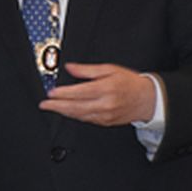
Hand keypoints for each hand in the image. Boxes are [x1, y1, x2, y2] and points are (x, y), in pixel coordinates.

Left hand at [39, 63, 155, 126]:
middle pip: (75, 107)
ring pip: (79, 115)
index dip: (63, 93)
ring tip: (51, 108)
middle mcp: (105, 104)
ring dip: (63, 112)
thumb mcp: (110, 69)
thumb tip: (71, 68)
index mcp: (106, 88)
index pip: (79, 92)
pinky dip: (74, 116)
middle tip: (44, 105)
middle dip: (57, 106)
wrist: (147, 99)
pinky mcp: (105, 122)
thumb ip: (88, 70)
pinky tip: (67, 112)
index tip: (51, 92)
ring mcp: (105, 115)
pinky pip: (86, 120)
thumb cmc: (130, 83)